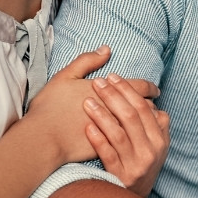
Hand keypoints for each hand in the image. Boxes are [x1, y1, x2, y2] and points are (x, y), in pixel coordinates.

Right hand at [22, 46, 159, 162]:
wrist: (42, 139)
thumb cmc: (51, 107)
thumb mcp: (65, 76)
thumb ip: (87, 61)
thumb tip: (106, 50)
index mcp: (109, 91)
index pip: (139, 87)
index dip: (150, 88)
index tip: (155, 90)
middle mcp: (117, 111)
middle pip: (144, 107)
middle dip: (150, 105)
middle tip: (154, 105)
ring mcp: (115, 130)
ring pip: (141, 126)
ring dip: (146, 122)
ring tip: (148, 121)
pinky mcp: (110, 147)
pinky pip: (133, 143)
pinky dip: (137, 138)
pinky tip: (136, 139)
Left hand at [84, 73, 169, 195]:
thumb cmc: (141, 168)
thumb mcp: (156, 149)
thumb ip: (157, 127)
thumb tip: (154, 104)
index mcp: (160, 140)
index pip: (144, 108)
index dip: (128, 90)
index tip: (112, 77)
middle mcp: (151, 151)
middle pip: (131, 117)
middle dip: (113, 96)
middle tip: (98, 83)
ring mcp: (136, 165)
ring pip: (118, 134)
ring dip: (102, 115)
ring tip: (87, 102)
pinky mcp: (121, 176)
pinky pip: (108, 154)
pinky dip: (98, 139)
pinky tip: (87, 127)